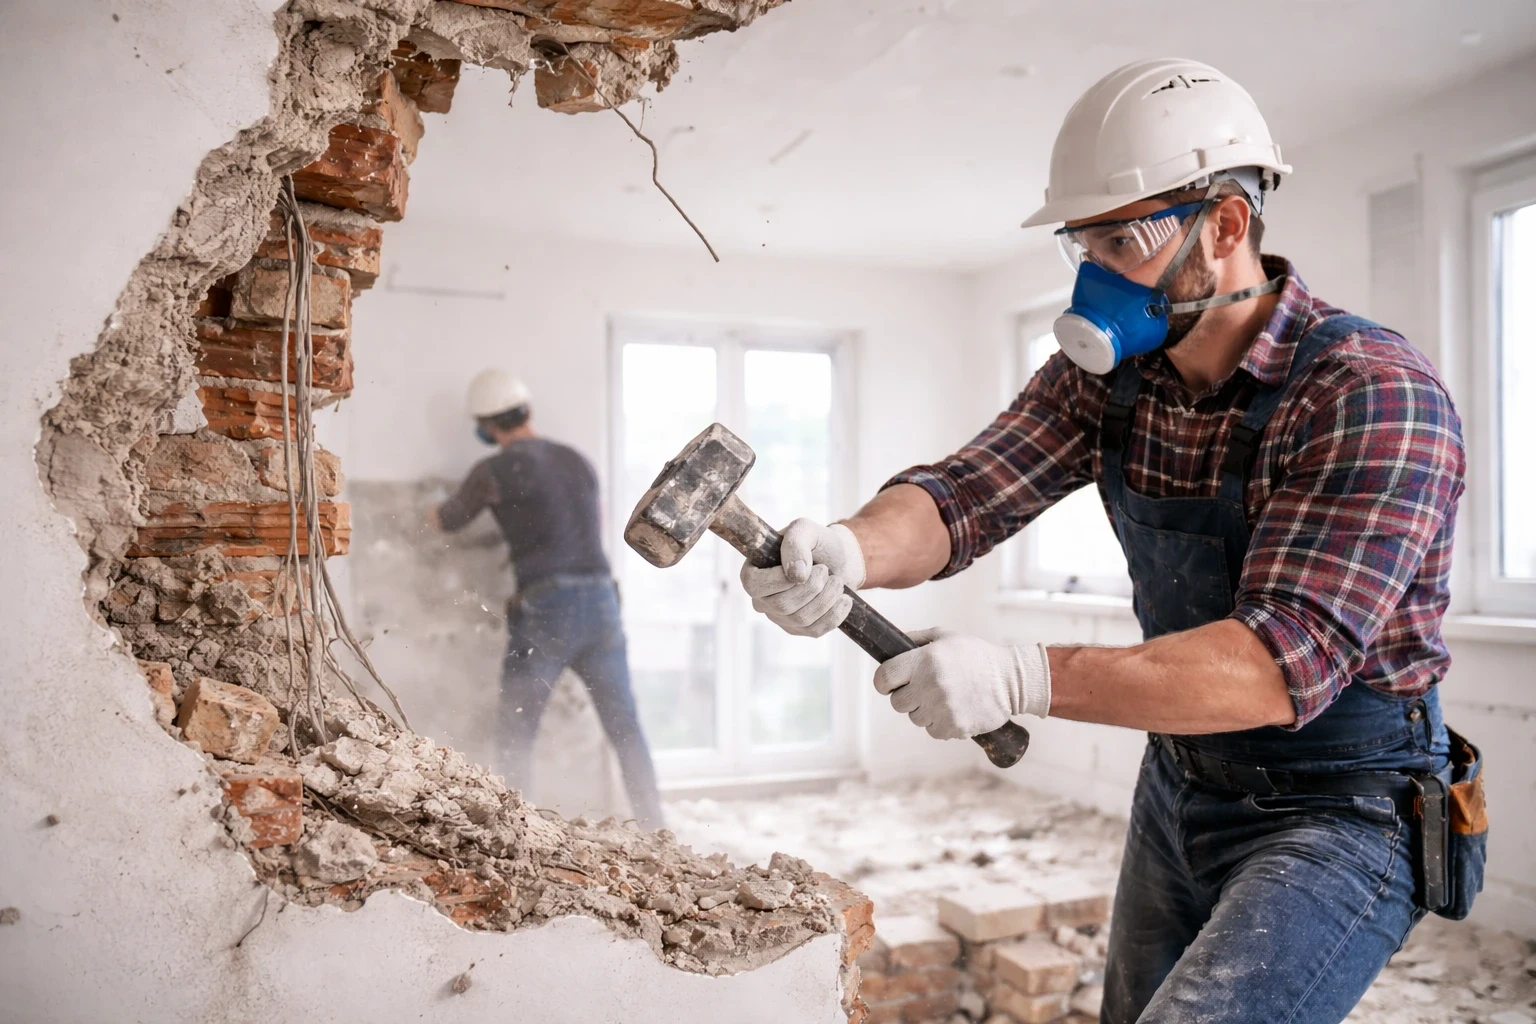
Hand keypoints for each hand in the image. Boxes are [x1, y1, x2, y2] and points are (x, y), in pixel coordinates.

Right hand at [739, 519, 865, 636]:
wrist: (839, 559)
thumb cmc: (816, 542)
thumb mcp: (805, 530)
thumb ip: (796, 543)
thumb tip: (796, 574)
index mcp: (753, 573)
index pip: (754, 586)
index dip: (782, 579)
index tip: (808, 566)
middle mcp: (761, 599)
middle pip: (782, 605)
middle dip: (813, 586)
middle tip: (826, 570)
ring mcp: (779, 618)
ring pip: (801, 619)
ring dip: (827, 597)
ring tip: (836, 581)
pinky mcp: (799, 630)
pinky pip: (815, 631)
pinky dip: (835, 614)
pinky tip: (844, 600)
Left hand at [873, 628, 1050, 738]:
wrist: (1010, 680)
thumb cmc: (976, 656)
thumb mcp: (945, 637)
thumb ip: (915, 640)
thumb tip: (888, 646)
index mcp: (925, 660)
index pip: (884, 678)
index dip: (884, 682)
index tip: (890, 683)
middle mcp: (930, 684)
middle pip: (897, 702)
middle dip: (907, 697)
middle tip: (924, 689)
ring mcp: (942, 708)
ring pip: (915, 718)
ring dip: (925, 711)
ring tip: (946, 697)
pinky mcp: (954, 726)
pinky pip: (932, 731)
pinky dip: (940, 724)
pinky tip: (955, 710)